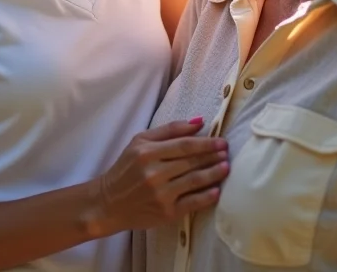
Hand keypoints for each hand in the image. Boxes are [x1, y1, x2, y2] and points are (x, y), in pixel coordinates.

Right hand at [89, 118, 228, 234]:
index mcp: (148, 152)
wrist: (109, 202)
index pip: (184, 145)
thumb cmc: (126, 168)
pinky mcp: (165, 213)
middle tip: (227, 152)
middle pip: (191, 162)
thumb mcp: (140, 141)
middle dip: (213, 156)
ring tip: (226, 167)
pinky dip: (207, 197)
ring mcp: (161, 195)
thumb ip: (169, 129)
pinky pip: (192, 203)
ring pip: (195, 181)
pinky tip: (217, 190)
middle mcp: (154, 173)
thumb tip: (199, 121)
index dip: (206, 143)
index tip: (221, 140)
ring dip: (214, 174)